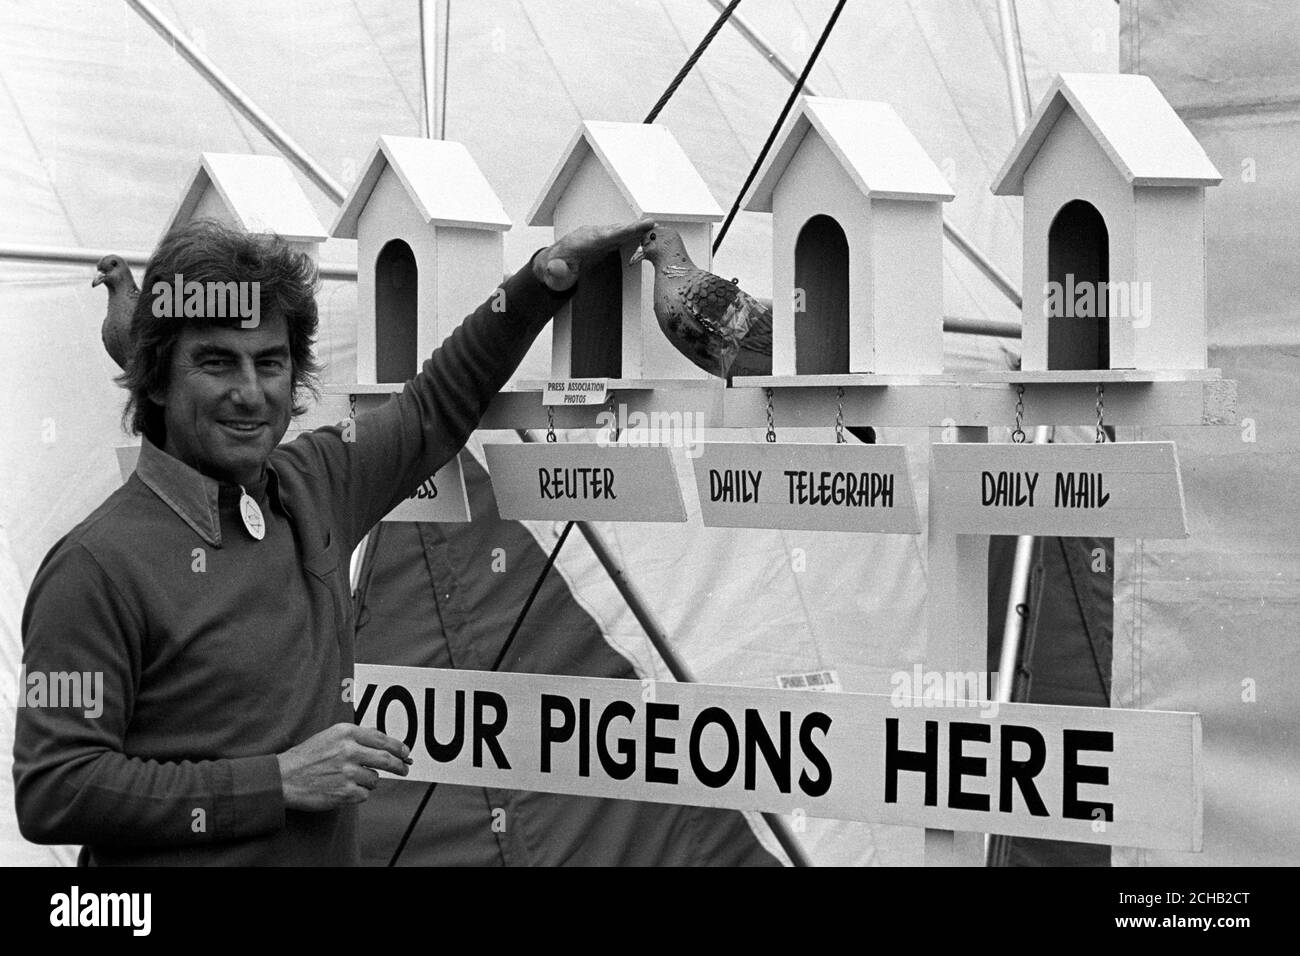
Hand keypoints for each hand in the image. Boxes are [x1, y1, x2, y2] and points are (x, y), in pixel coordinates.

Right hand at [276, 723, 411, 811]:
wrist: (283, 779)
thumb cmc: (307, 757)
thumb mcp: (330, 736)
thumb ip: (357, 736)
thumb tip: (386, 742)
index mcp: (346, 732)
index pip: (382, 739)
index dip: (398, 747)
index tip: (406, 753)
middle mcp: (348, 750)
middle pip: (387, 759)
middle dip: (400, 766)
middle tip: (405, 769)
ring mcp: (347, 772)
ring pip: (375, 779)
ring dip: (368, 781)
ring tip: (348, 779)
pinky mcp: (345, 792)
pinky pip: (364, 794)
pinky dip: (357, 794)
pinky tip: (342, 789)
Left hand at [532, 217, 656, 290]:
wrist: (553, 264)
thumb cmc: (555, 270)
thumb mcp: (553, 275)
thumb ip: (555, 272)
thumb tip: (555, 268)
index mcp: (580, 243)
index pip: (604, 237)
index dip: (620, 232)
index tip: (633, 228)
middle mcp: (590, 235)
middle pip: (615, 230)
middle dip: (632, 227)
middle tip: (651, 224)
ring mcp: (597, 236)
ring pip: (619, 231)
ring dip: (635, 229)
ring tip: (653, 226)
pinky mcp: (603, 241)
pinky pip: (619, 236)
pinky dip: (632, 234)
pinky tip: (644, 232)